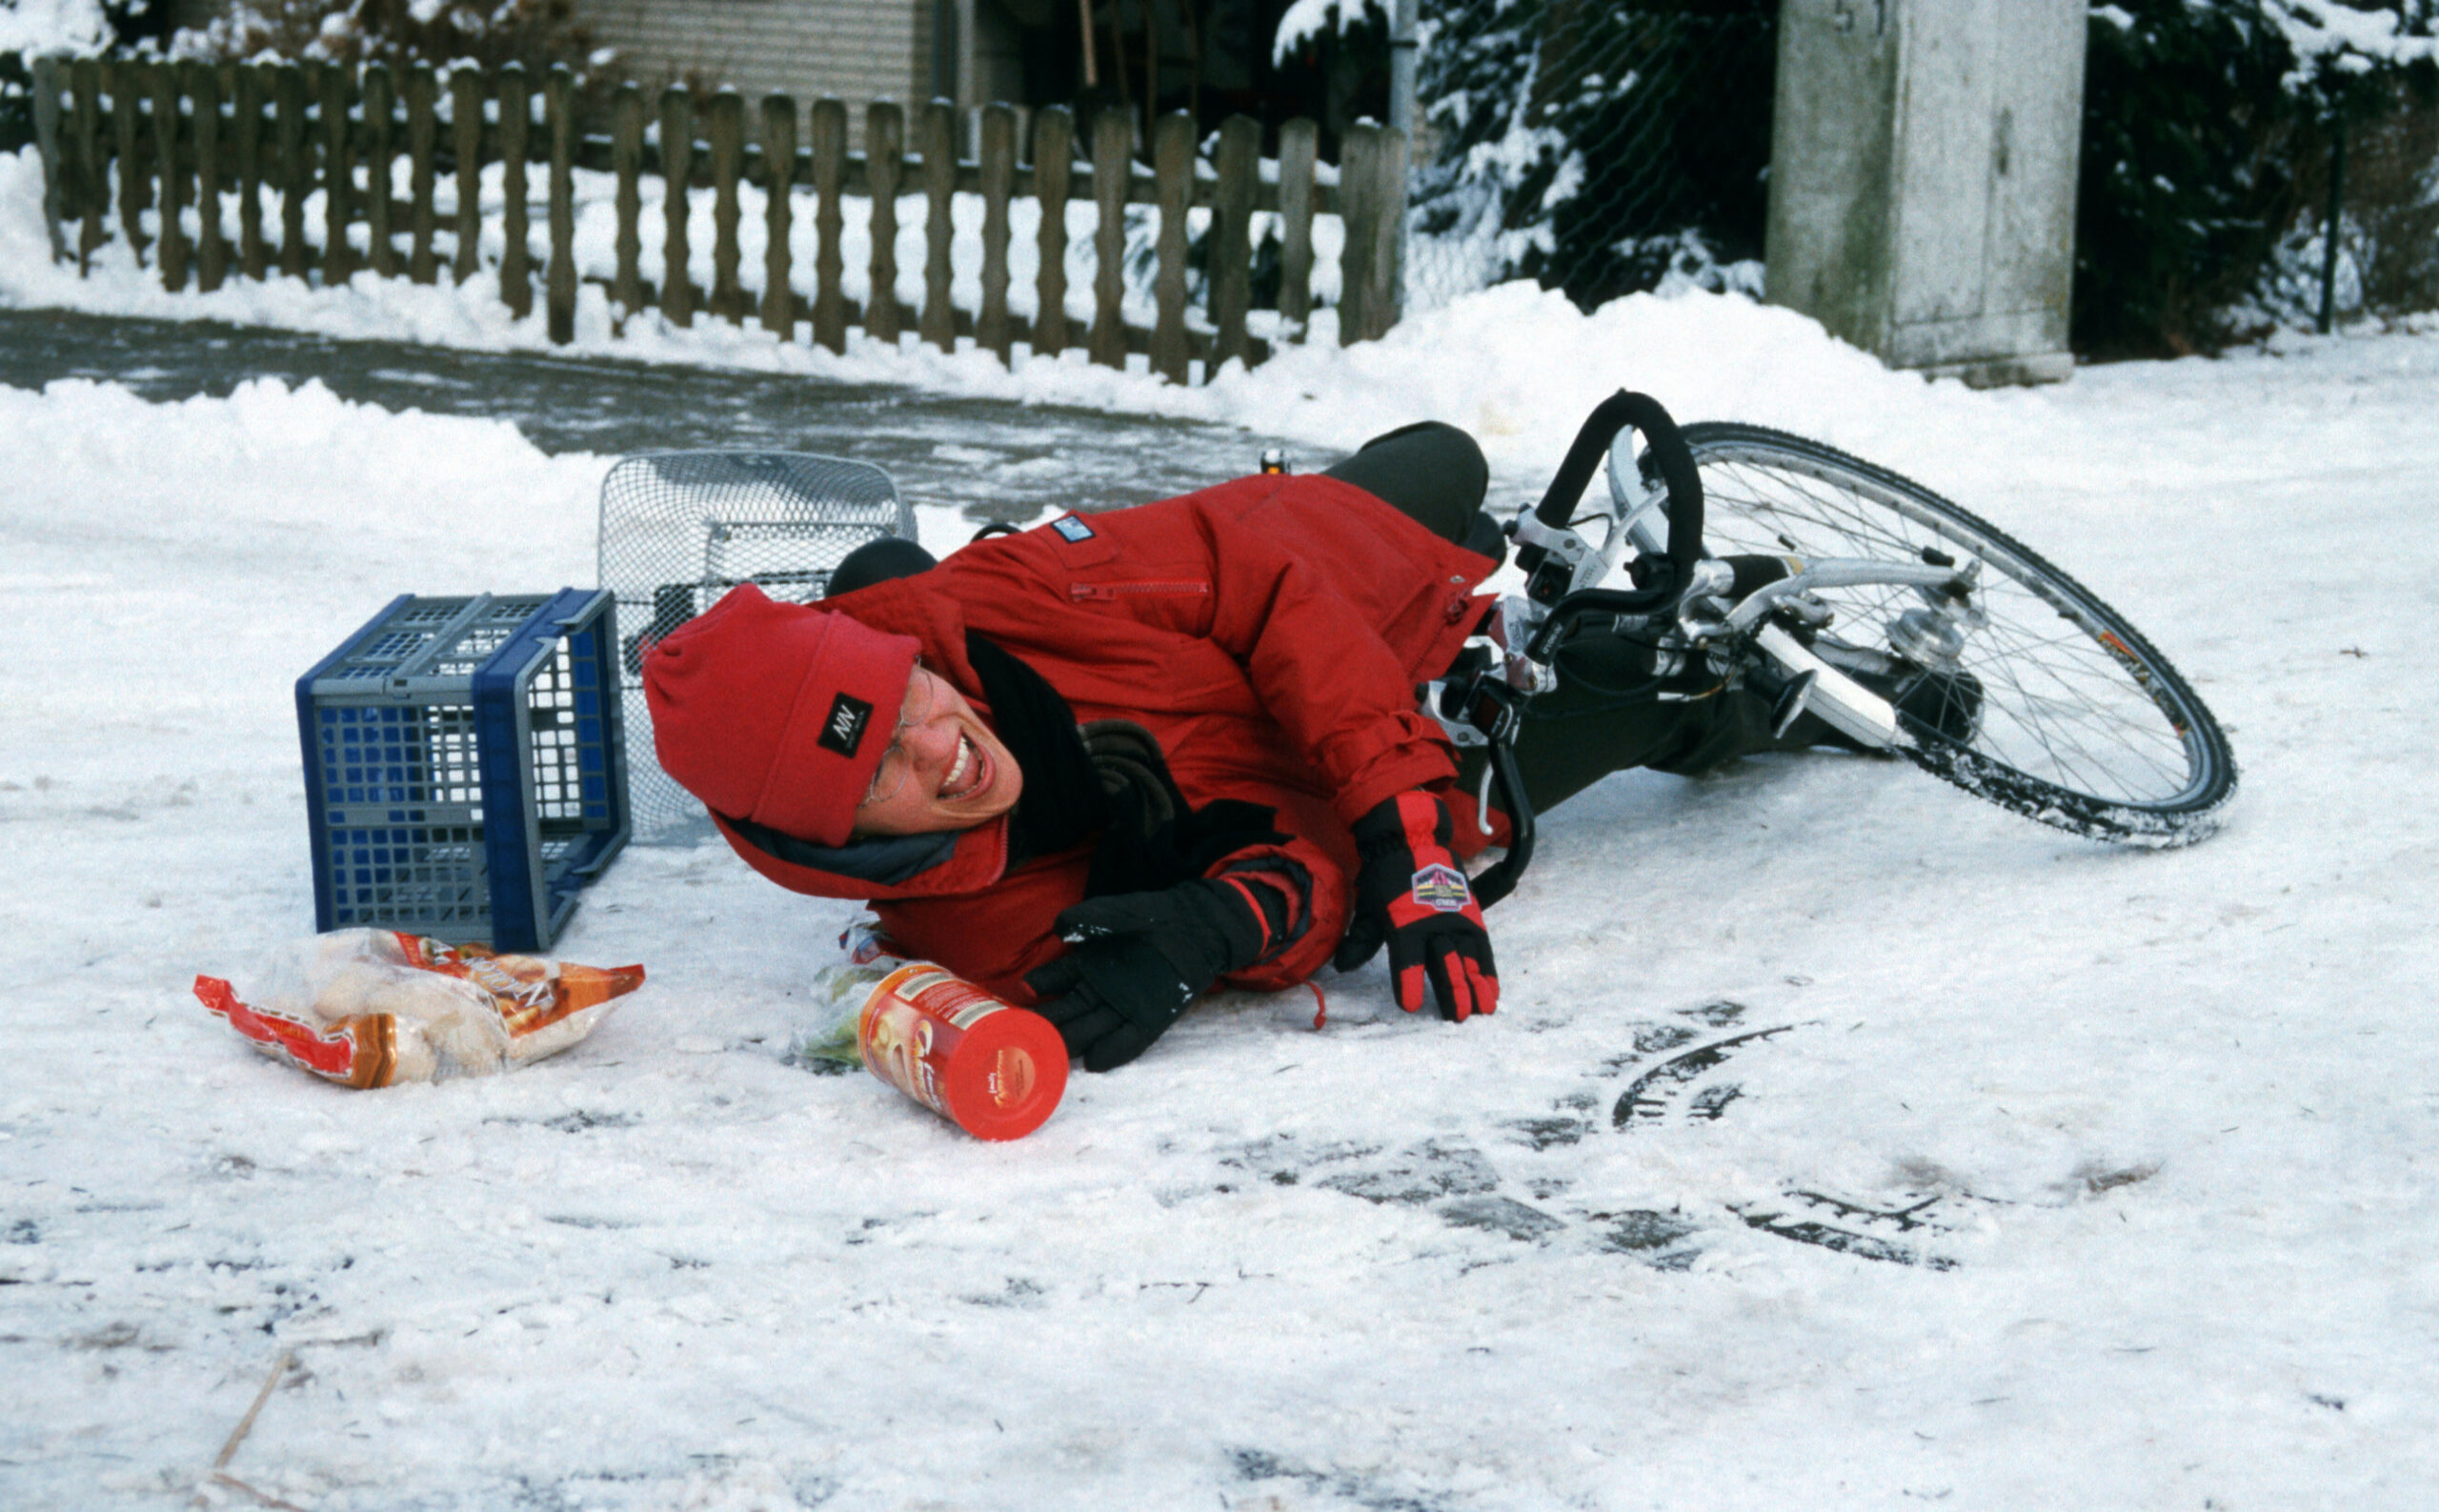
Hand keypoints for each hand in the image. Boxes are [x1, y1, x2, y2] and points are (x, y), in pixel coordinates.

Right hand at [1024, 882, 1264, 1071]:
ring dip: (1071, 1045)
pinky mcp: (1150, 1020)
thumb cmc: (1151, 915)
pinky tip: (1094, 1062)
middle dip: (1044, 1028)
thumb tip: (1060, 927)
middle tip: (1021, 1043)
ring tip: (1050, 1058)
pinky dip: (1112, 1051)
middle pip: (1064, 1014)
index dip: (1033, 993)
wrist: (1194, 925)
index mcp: (1084, 966)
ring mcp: (1122, 1007)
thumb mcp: (1117, 912)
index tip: (1012, 1004)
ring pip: (1090, 1031)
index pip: (1049, 983)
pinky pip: (1129, 1040)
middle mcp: (1097, 991)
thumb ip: (1090, 918)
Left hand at [1332, 791, 1498, 1020]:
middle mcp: (1434, 921)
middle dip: (1452, 990)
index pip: (1407, 957)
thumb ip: (1360, 939)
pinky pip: (1483, 947)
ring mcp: (1457, 917)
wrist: (1411, 840)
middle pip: (1445, 961)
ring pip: (1469, 957)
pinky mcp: (1471, 915)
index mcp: (1405, 921)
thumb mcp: (1368, 906)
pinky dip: (1487, 970)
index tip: (1410, 1005)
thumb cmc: (1385, 878)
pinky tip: (1492, 991)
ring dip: (1476, 984)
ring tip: (1483, 1010)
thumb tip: (1343, 966)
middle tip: (1456, 1017)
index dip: (1408, 981)